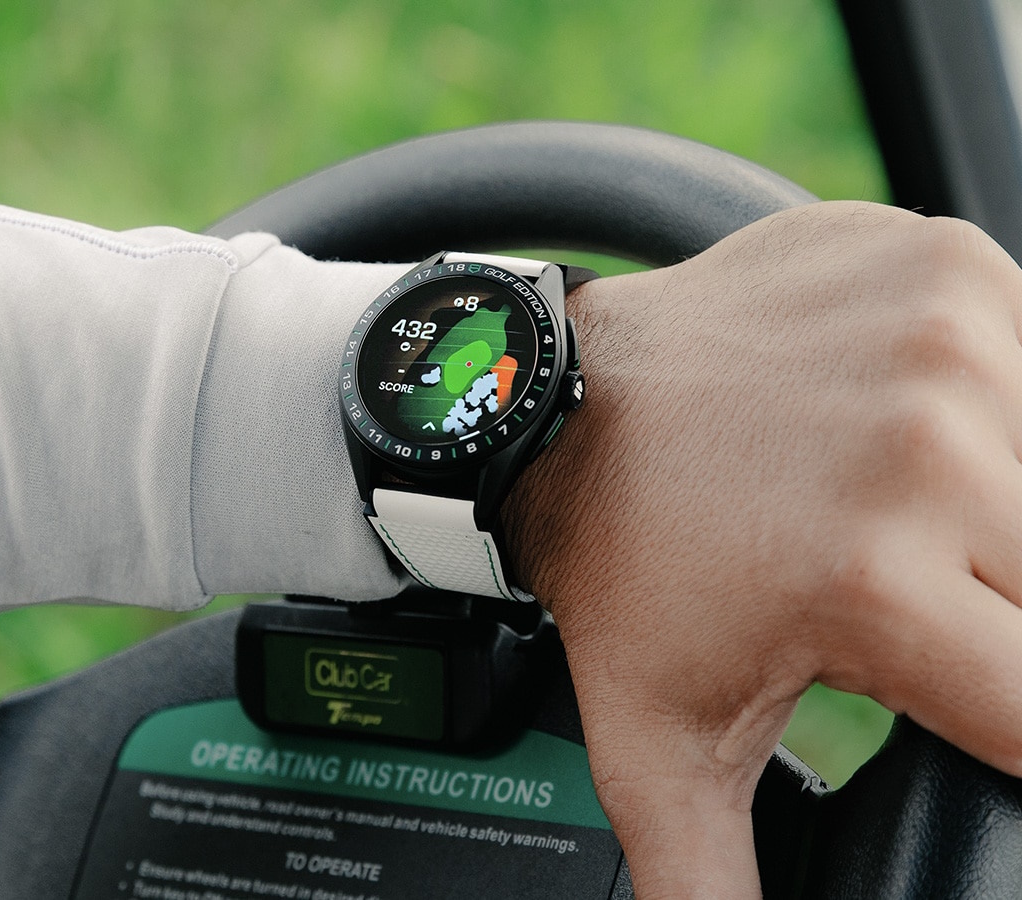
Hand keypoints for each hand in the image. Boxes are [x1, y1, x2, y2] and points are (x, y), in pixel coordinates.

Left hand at [505, 201, 1021, 897]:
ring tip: (915, 529)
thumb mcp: (661, 749)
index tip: (967, 693)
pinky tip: (928, 441)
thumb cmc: (620, 565)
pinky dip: (1009, 422)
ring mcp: (951, 341)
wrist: (565, 405)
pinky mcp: (953, 266)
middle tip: (914, 602)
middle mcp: (928, 450)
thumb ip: (713, 890)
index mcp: (869, 581)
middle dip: (999, 618)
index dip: (1009, 722)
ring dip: (1007, 525)